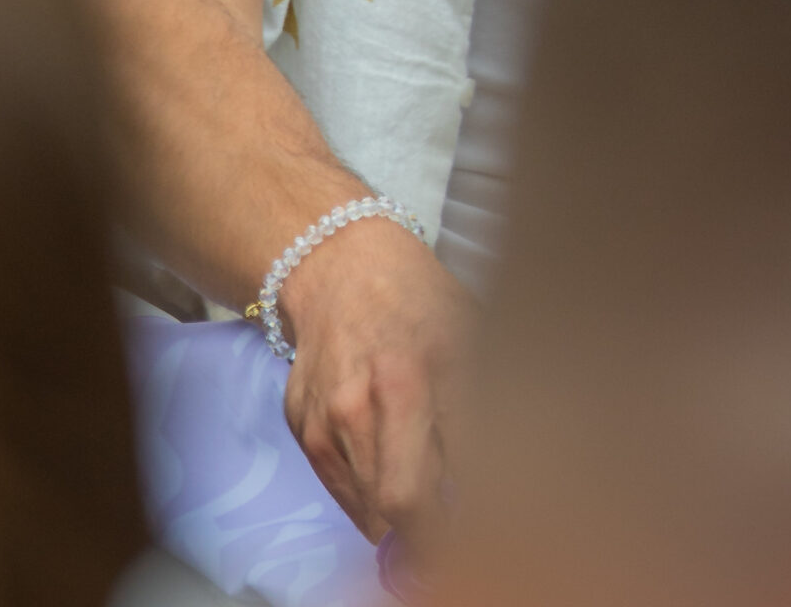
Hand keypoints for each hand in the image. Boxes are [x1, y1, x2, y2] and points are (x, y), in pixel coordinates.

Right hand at [279, 211, 473, 551]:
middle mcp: (355, 407)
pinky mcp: (301, 427)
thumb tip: (490, 489)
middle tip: (451, 509)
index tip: (474, 524)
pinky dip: (370, 486)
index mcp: (406, 381)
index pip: (424, 493)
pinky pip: (342, 488)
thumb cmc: (419, 298)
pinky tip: (387, 445)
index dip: (454, 525)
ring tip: (422, 462)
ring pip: (368, 507)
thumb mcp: (470, 341)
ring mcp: (322, 420)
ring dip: (399, 505)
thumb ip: (478, 417)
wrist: (340, 264)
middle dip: (429, 526)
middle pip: (393, 509)